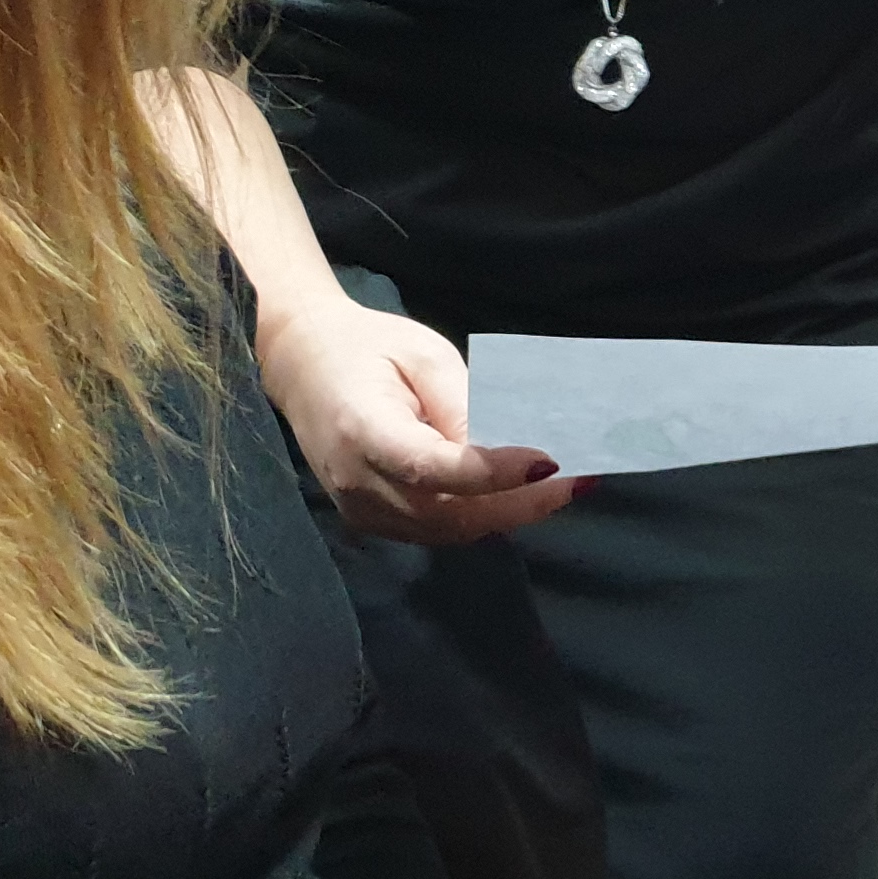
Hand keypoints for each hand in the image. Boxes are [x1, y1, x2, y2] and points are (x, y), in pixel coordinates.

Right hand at [259, 287, 578, 543]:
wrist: (301, 365)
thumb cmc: (367, 347)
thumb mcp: (423, 354)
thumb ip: (462, 402)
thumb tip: (508, 445)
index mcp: (363, 430)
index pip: (435, 468)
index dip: (494, 473)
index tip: (550, 462)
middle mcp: (358, 483)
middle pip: (450, 513)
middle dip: (520, 503)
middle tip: (577, 481)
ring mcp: (362, 510)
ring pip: (449, 531)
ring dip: (508, 514)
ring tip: (559, 490)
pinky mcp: (371, 521)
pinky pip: (436, 531)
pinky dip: (481, 517)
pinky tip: (517, 496)